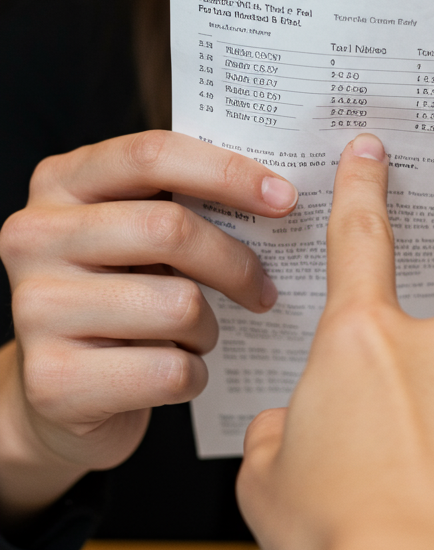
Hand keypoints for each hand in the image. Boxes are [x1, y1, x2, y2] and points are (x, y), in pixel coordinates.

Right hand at [0, 130, 296, 520]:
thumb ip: (182, 202)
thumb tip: (279, 192)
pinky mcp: (53, 380)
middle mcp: (34, 236)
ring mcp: (35, 309)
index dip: (226, 171)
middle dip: (235, 263)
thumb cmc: (119, 297)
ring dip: (208, 328)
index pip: (151, 155)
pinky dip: (192, 375)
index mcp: (60, 182)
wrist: (60, 395)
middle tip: (264, 289)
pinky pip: (168, 370)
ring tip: (194, 335)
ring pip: (177, 305)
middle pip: (169, 228)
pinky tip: (172, 371)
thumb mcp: (136, 236)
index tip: (284, 197)